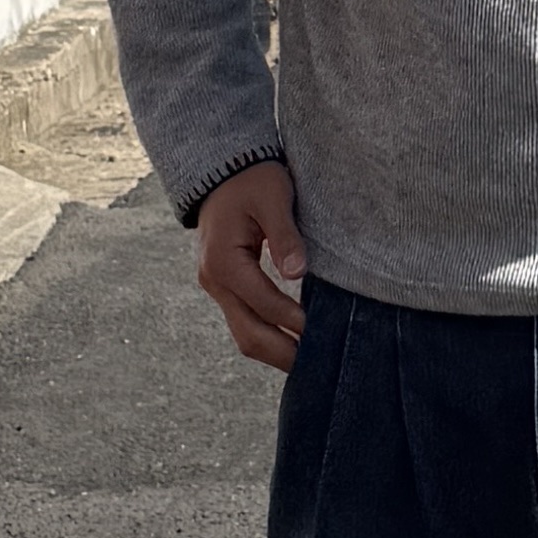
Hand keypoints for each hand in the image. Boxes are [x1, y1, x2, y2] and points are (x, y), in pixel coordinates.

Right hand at [195, 160, 307, 371]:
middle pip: (248, 333)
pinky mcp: (225, 287)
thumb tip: (297, 273)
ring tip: (310, 364)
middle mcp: (214, 281)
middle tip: (319, 368)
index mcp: (224, 262)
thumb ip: (284, 236)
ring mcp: (216, 287)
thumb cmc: (251, 179)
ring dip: (275, 351)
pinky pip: (245, 321)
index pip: (264, 304)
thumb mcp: (273, 197)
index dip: (294, 321)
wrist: (221, 170)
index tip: (323, 332)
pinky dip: (268, 336)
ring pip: (244, 333)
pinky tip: (295, 342)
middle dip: (283, 354)